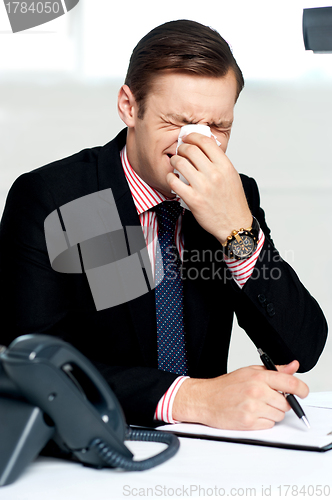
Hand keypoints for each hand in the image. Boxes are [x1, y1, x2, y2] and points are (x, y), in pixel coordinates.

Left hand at [166, 132, 252, 242]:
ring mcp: (203, 187)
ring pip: (180, 163)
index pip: (205, 142)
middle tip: (179, 151)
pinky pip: (174, 182)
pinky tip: (173, 179)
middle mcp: (214, 174)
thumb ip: (219, 161)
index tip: (187, 138)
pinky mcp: (193, 200)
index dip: (193, 136)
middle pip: (190, 149)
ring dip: (174, 161)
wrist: (234, 224)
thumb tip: (203, 148)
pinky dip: (170, 178)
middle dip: (181, 147)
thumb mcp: (231, 176)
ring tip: (175, 164)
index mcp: (225, 166)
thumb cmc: (233, 201)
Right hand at [172, 361, 308, 429]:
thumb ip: (275, 370)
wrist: (206, 399)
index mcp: (259, 377)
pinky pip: (269, 424)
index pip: (290, 382)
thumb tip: (293, 366)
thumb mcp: (250, 371)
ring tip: (256, 405)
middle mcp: (257, 392)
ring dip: (272, 412)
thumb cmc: (226, 386)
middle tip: (267, 398)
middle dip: (280, 402)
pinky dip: (264, 421)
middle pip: (286, 402)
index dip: (301, 388)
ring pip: (279, 415)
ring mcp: (253, 408)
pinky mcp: (249, 422)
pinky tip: (252, 413)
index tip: (303, 392)